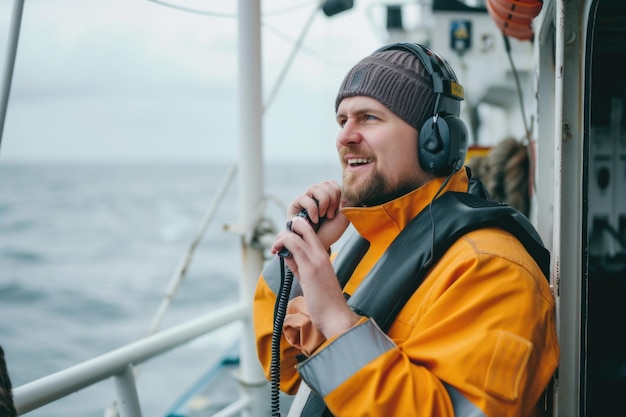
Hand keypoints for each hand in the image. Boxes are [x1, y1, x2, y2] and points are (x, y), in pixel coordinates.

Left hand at [272, 181, 357, 338]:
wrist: (336, 316)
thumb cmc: (324, 302)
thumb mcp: (308, 279)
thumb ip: (297, 265)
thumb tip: (285, 255)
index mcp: (322, 256)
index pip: (308, 233)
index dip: (294, 231)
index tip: (283, 242)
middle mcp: (321, 254)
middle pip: (304, 227)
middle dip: (287, 229)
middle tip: (277, 243)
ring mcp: (317, 260)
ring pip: (297, 234)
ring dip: (280, 237)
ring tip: (274, 248)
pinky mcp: (310, 268)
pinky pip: (294, 246)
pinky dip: (283, 243)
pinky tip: (276, 251)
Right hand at [286, 180, 349, 250]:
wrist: (317, 245)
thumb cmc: (329, 232)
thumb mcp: (344, 217)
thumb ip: (348, 202)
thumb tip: (349, 191)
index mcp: (327, 196)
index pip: (333, 183)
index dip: (338, 194)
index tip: (338, 209)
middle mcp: (315, 196)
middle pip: (326, 184)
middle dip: (332, 200)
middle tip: (330, 215)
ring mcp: (305, 199)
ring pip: (315, 187)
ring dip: (323, 203)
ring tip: (323, 216)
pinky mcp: (295, 205)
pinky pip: (304, 198)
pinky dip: (313, 209)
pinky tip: (314, 220)